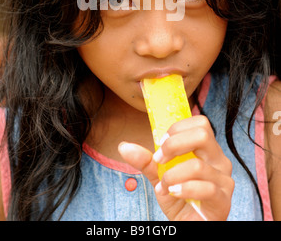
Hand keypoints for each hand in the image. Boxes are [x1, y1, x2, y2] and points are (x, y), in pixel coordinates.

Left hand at [118, 115, 233, 220]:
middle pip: (203, 134)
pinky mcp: (223, 201)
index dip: (177, 129)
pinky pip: (206, 189)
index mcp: (207, 150)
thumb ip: (145, 161)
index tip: (160, 143)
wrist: (188, 225)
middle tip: (159, 160)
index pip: (200, 123)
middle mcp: (219, 161)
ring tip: (164, 186)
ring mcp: (224, 180)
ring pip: (198, 166)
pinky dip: (183, 189)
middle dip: (174, 145)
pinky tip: (173, 193)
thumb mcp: (159, 176)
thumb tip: (123, 146)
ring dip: (172, 176)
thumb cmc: (179, 199)